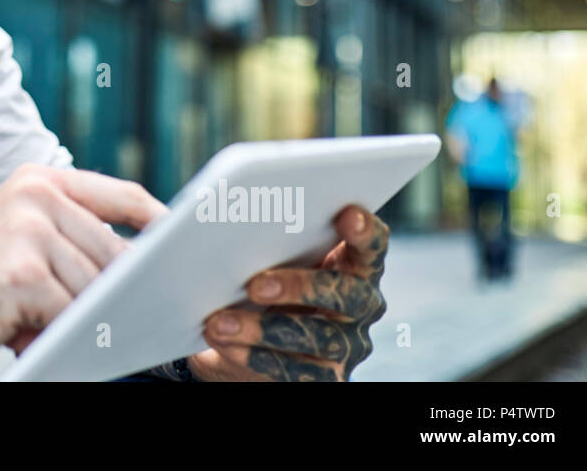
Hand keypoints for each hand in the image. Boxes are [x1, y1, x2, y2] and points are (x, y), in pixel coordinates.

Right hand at [0, 163, 165, 380]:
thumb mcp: (18, 244)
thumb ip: (70, 239)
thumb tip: (143, 267)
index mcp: (36, 180)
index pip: (122, 194)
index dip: (159, 224)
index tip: (186, 248)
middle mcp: (34, 195)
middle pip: (115, 252)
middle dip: (115, 293)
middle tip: (103, 320)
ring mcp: (27, 231)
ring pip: (95, 288)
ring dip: (78, 320)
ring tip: (37, 328)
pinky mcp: (20, 274)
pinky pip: (71, 315)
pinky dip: (58, 335)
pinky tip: (24, 337)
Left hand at [185, 205, 388, 380]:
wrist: (234, 345)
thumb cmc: (245, 282)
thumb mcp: (253, 253)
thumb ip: (254, 232)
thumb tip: (215, 206)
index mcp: (348, 263)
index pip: (371, 244)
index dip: (364, 228)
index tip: (342, 210)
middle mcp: (358, 305)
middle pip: (348, 293)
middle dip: (301, 285)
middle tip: (254, 282)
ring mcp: (343, 346)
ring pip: (315, 337)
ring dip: (262, 328)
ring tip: (216, 321)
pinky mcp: (321, 380)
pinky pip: (293, 371)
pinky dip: (254, 357)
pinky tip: (220, 345)